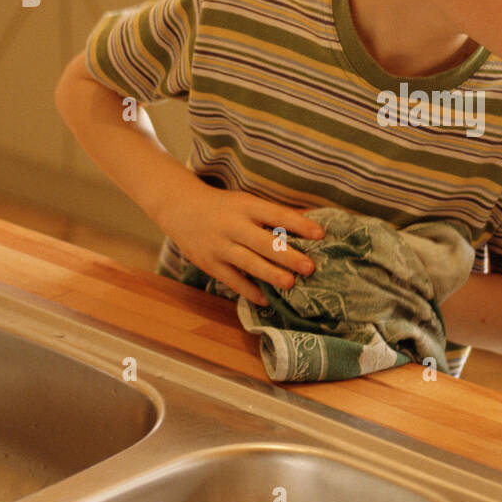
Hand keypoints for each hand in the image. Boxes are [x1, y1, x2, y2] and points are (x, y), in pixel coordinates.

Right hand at [158, 180, 324, 304]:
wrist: (180, 208)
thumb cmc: (224, 206)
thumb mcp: (248, 202)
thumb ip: (275, 214)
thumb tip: (312, 218)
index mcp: (246, 206)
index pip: (277, 214)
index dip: (299, 224)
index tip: (320, 234)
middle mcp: (232, 225)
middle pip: (263, 242)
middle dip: (287, 255)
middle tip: (310, 267)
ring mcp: (219, 246)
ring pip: (248, 262)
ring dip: (270, 274)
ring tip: (291, 283)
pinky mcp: (209, 264)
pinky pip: (232, 280)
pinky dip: (249, 291)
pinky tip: (266, 299)